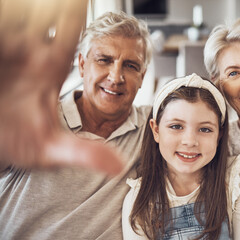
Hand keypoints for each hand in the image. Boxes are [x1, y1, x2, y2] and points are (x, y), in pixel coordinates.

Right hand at [0, 0, 124, 174]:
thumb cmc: (21, 142)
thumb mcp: (53, 149)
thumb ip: (85, 154)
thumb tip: (119, 167)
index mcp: (49, 69)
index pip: (68, 33)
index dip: (72, 13)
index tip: (78, 1)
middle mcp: (28, 55)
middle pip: (39, 15)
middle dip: (42, 9)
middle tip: (39, 6)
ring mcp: (7, 54)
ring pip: (15, 18)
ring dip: (17, 15)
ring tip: (18, 17)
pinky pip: (0, 32)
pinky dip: (3, 28)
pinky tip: (5, 30)